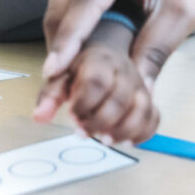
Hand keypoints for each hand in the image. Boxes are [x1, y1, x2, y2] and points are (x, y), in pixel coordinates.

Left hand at [34, 20, 156, 143]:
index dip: (84, 103)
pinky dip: (143, 132)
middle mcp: (124, 71)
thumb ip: (50, 95)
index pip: (97, 81)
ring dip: (124, 130)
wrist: (104, 54)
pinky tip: (126, 141)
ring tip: (105, 140)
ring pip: (142, 108)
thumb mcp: (60, 76)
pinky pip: (154, 117)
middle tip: (82, 132)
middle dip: (100, 122)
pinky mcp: (147, 99)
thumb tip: (39, 117)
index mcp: (99, 62)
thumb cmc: (80, 70)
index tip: (72, 114)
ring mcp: (138, 86)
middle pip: (120, 98)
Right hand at [42, 0, 194, 84]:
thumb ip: (157, 49)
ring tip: (62, 80)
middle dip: (59, 45)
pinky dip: (63, 32)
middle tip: (56, 90)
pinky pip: (60, 3)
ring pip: (56, 4)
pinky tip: (70, 59)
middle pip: (64, 1)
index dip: (71, 36)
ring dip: (58, 41)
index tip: (54, 71)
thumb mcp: (182, 13)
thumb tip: (139, 93)